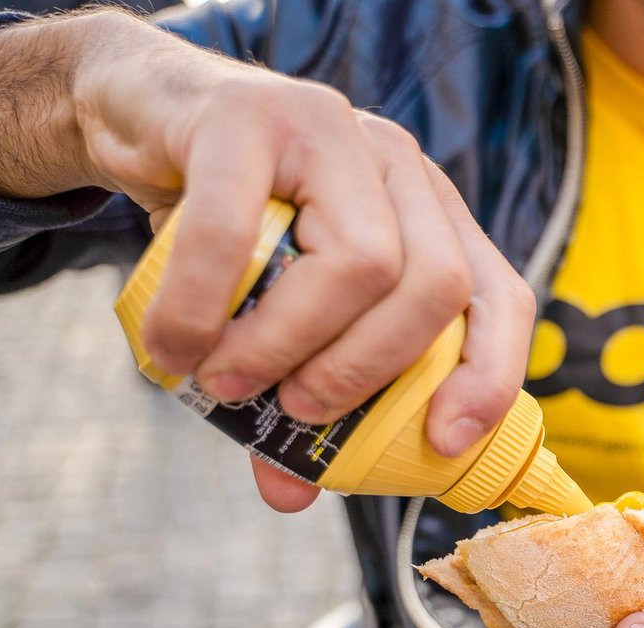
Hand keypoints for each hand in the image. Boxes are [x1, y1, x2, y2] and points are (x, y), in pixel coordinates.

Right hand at [0, 12, 534, 511]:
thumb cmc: (230, 225)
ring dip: (290, 345)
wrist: (143, 114)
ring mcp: (332, 131)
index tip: (444, 441)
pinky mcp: (246, 116)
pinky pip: (236, 231)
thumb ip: (294, 393)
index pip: (500, 296)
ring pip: (360, 261)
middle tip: (297, 408)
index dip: (490, 376)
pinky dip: (201, 307)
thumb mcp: (280, 308)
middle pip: (434, 286)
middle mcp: (398, 168)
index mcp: (430, 215)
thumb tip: (290, 497)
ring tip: (228, 381)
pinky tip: (174, 347)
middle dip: (368, 372)